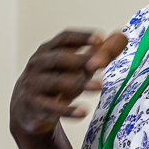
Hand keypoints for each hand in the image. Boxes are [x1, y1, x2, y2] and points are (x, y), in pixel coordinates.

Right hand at [10, 29, 127, 136]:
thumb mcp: (76, 67)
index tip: (100, 39)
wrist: (26, 109)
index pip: (64, 39)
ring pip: (54, 82)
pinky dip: (67, 110)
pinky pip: (50, 107)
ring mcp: (33, 84)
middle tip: (101, 63)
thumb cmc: (55, 82)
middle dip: (80, 60)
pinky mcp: (33, 105)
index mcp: (48, 50)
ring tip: (99, 87)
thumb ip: (99, 53)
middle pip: (58, 58)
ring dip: (78, 84)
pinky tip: (83, 112)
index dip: (81, 38)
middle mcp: (38, 64)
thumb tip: (122, 36)